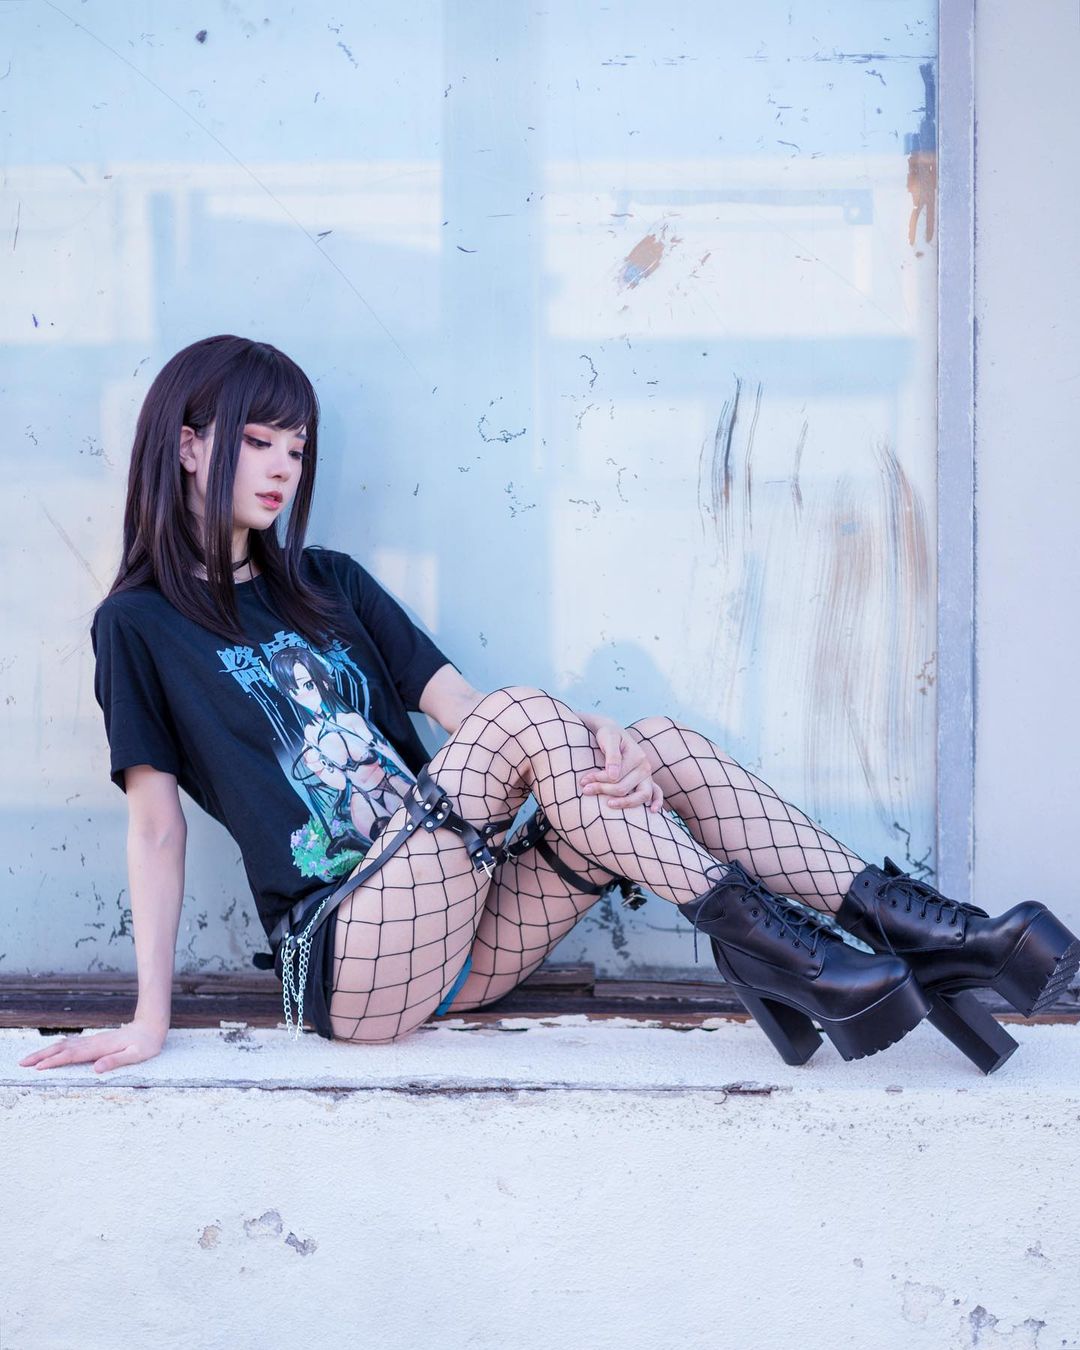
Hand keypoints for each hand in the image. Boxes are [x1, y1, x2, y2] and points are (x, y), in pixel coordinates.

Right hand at [18, 1019, 166, 1075]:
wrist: (151, 1025)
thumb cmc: (146, 1043)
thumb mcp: (136, 1055)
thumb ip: (116, 1061)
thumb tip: (96, 1069)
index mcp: (100, 1048)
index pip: (72, 1056)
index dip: (55, 1061)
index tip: (39, 1067)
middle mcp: (93, 1043)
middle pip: (62, 1049)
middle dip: (42, 1055)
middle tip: (23, 1063)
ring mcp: (93, 1041)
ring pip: (65, 1045)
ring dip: (47, 1051)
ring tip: (31, 1059)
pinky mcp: (95, 1041)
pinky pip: (72, 1045)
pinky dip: (58, 1048)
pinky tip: (53, 1050)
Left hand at [578, 718, 663, 812]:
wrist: (614, 733)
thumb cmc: (609, 735)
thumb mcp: (608, 738)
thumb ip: (612, 756)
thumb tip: (614, 776)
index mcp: (637, 756)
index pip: (616, 777)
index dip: (598, 780)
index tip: (583, 781)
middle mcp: (645, 767)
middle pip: (624, 788)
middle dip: (603, 790)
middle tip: (586, 790)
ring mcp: (648, 775)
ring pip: (641, 795)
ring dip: (624, 803)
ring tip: (608, 805)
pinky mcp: (648, 781)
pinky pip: (657, 793)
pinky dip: (657, 802)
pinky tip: (653, 811)